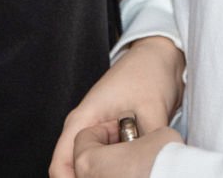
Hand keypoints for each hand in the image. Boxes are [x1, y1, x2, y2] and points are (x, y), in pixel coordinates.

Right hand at [51, 36, 185, 177]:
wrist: (161, 57)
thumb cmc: (148, 70)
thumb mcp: (152, 108)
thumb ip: (147, 141)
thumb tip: (151, 165)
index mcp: (83, 119)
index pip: (61, 163)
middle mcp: (86, 128)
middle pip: (77, 169)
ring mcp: (100, 135)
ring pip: (95, 167)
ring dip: (108, 174)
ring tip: (128, 172)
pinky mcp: (115, 139)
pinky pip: (111, 163)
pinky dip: (120, 169)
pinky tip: (136, 169)